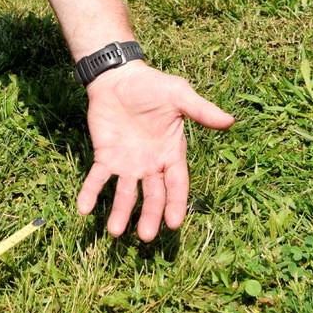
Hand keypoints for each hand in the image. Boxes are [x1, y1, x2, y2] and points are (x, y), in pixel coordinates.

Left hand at [77, 61, 233, 240]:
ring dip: (119, 212)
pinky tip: (83, 208)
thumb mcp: (178, 95)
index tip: (174, 223)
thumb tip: (230, 121)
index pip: (176, 185)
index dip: (175, 204)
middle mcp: (150, 165)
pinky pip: (97, 178)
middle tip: (145, 236)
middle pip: (151, 196)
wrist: (118, 77)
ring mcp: (127, 164)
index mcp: (171, 154)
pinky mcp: (105, 156)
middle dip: (149, 215)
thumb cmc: (152, 86)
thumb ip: (200, 110)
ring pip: (124, 193)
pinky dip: (90, 193)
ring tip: (113, 231)